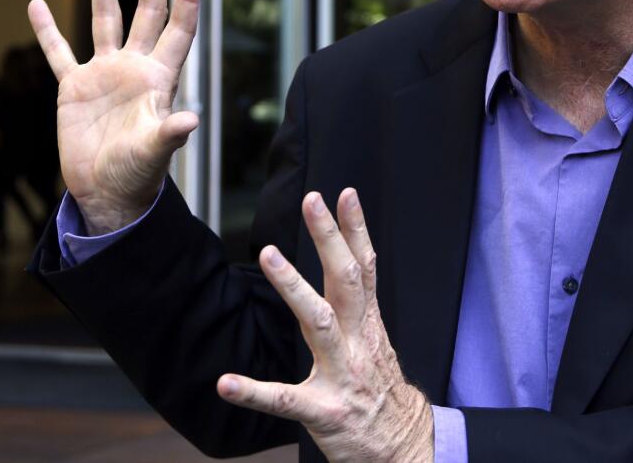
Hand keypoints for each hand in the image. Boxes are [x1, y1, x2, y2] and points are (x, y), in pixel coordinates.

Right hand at [27, 0, 199, 234]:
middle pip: (147, 13)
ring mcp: (104, 75)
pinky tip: (37, 4)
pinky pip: (59, 53)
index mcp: (159, 79)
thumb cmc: (138, 175)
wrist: (106, 194)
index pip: (178, 30)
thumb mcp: (154, 153)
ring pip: (104, 21)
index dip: (186, 0)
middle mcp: (134, 68)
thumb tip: (191, 120)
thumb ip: (169, 134)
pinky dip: (47, 30)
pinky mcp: (74, 88)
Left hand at [217, 189, 433, 462]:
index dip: (356, 230)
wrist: (406, 449)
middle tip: (312, 200)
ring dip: (292, 286)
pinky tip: (226, 383)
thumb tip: (344, 269)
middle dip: (329, 238)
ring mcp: (342, 376)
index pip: (364, 269)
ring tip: (268, 254)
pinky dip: (253, 391)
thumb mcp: (377, 345)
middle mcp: (358, 343)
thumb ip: (359, 311)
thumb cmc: (383, 395)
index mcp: (369, 327)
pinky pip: (285, 399)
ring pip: (318, 322)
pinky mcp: (323, 412)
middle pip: (345, 281)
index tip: (344, 194)